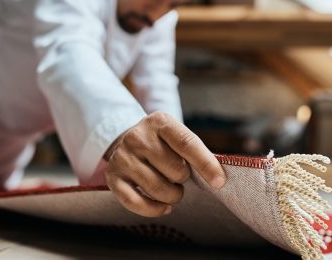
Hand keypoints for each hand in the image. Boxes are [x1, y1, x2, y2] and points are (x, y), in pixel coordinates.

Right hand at [103, 111, 225, 216]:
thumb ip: (195, 152)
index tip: (220, 182)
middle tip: (178, 175)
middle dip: (183, 179)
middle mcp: (137, 137)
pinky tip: (163, 207)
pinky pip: (136, 203)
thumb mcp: (176, 136)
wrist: (127, 140)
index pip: (187, 143)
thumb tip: (217, 177)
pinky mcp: (112, 176)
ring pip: (158, 189)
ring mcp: (123, 157)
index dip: (206, 164)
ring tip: (172, 189)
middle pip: (175, 170)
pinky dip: (154, 210)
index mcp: (159, 121)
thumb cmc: (162, 144)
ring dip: (172, 196)